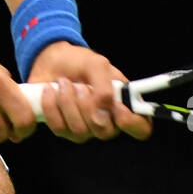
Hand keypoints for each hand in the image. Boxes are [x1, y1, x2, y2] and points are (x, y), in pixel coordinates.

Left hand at [27, 41, 152, 141]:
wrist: (52, 60)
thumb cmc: (80, 62)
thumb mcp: (97, 65)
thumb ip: (105, 87)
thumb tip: (104, 109)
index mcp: (124, 105)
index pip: (142, 127)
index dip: (133, 124)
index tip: (118, 109)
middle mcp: (108, 121)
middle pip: (105, 132)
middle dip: (88, 106)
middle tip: (81, 86)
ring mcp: (86, 128)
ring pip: (80, 131)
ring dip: (68, 102)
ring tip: (64, 83)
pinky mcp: (64, 129)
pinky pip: (60, 128)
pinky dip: (52, 106)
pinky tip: (51, 91)